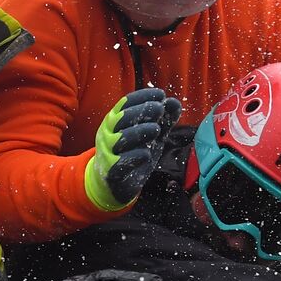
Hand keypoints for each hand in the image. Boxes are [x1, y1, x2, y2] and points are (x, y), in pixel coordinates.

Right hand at [84, 88, 182, 210]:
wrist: (113, 185)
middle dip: (141, 111)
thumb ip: (163, 120)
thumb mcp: (150, 136)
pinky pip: (120, 163)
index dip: (142, 96)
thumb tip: (174, 102)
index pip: (125, 103)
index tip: (160, 94)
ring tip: (156, 129)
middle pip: (121, 118)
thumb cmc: (131, 154)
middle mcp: (107, 134)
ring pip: (120, 139)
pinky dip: (135, 156)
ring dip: (139, 132)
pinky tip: (147, 155)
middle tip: (159, 109)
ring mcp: (107, 153)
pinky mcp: (111, 172)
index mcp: (114, 121)